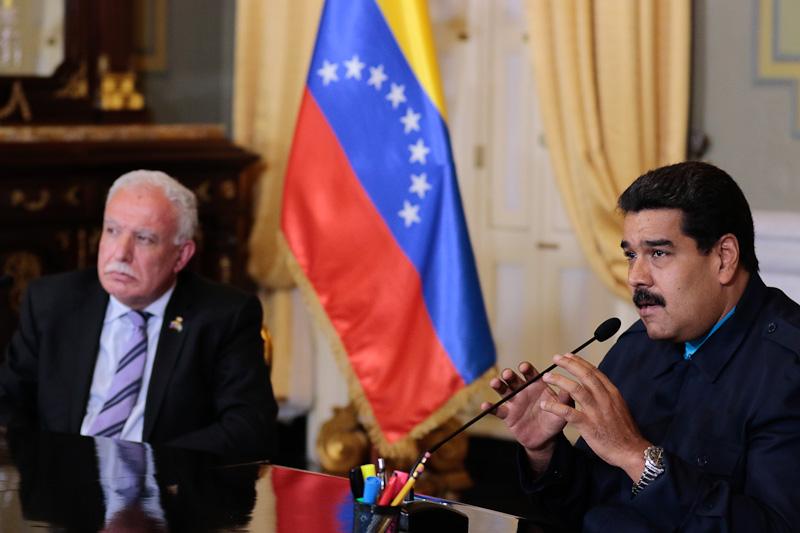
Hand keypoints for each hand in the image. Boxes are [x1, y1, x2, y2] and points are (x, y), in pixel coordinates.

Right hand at [482, 362, 571, 471]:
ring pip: (503, 390)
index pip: (530, 374)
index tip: (524, 367)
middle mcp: (523, 391)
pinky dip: (490, 407)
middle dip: (509, 375)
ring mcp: (514, 402)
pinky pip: (497, 410)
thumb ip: (565, 398)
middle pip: (513, 379)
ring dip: (498, 385)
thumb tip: (570, 387)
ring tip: (495, 383)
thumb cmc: (555, 420)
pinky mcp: (507, 415)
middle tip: (508, 375)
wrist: (545, 439)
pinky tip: (485, 405)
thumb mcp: (563, 409)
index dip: (526, 368)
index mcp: (537, 386)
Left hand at [540, 353, 649, 480]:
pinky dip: (554, 406)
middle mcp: (604, 399)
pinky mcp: (588, 425)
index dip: (579, 362)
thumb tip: (595, 385)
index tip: (568, 355)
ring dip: (559, 381)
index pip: (594, 371)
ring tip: (546, 377)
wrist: (631, 451)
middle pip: (584, 375)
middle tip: (555, 358)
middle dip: (568, 364)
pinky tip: (544, 404)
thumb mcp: (619, 407)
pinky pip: (568, 412)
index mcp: (612, 393)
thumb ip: (606, 395)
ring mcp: (596, 411)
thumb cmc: (624, 432)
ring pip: (575, 389)